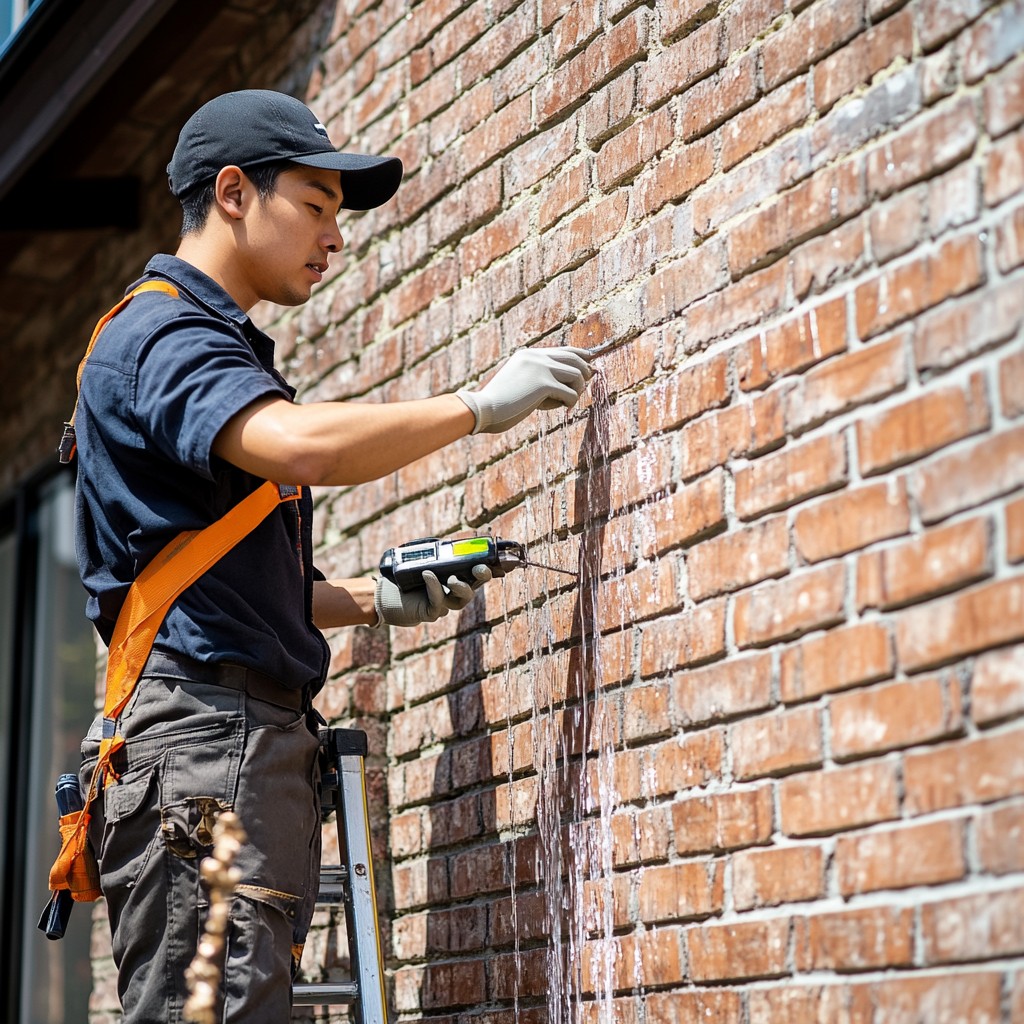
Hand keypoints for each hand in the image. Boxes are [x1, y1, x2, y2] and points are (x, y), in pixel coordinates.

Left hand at [374, 565, 491, 626]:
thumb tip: (450, 542)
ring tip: (451, 578)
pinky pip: (438, 602)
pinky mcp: (430, 613)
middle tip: (480, 569)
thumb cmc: (401, 578)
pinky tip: (428, 575)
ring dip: (460, 587)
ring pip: (462, 600)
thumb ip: (436, 554)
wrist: (382, 596)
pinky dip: (434, 587)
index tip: (495, 557)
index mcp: (453, 579)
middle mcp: (451, 594)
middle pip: (474, 587)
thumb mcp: (420, 561)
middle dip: (480, 577)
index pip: (475, 573)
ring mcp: (442, 605)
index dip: (488, 567)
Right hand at [456, 346, 594, 433]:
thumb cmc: (500, 404)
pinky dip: (570, 402)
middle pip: (575, 359)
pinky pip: (571, 393)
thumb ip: (540, 379)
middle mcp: (536, 356)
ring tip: (566, 401)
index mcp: (529, 354)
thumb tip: (569, 383)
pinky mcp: (544, 384)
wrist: (484, 409)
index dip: (581, 357)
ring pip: (577, 375)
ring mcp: (540, 368)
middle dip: (584, 374)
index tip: (590, 365)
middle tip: (582, 389)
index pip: (564, 350)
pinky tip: (563, 407)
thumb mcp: (520, 384)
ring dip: (577, 391)